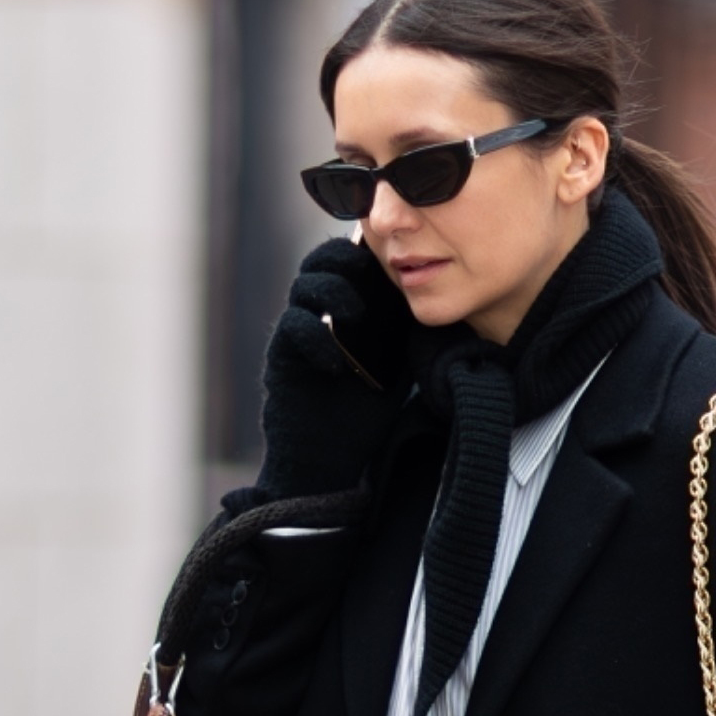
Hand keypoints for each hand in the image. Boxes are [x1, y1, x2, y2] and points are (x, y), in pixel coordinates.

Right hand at [259, 238, 408, 498]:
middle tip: (367, 270)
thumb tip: (434, 305)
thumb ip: (405, 336)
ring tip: (354, 313)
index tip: (392, 262)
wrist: (327, 462)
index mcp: (345, 311)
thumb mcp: (395, 370)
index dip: (366, 253)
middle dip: (343, 259)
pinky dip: (314, 335)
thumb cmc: (362, 418)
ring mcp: (297, 333)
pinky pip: (293, 326)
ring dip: (330, 290)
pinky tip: (335, 361)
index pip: (349, 262)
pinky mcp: (282, 356)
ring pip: (304, 285)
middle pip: (321, 262)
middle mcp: (318, 315)